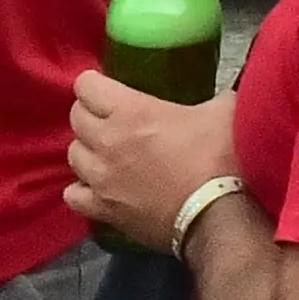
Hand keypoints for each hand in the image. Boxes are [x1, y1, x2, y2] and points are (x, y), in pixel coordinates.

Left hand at [66, 69, 240, 250]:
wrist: (221, 215)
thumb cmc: (224, 158)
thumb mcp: (225, 111)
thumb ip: (211, 98)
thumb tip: (219, 97)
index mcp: (130, 111)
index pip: (86, 86)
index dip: (95, 84)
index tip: (106, 87)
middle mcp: (106, 141)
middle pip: (76, 118)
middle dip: (90, 113)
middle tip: (111, 119)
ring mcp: (100, 178)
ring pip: (73, 154)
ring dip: (87, 150)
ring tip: (106, 153)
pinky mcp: (103, 210)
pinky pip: (73, 195)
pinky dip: (82, 190)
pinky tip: (97, 187)